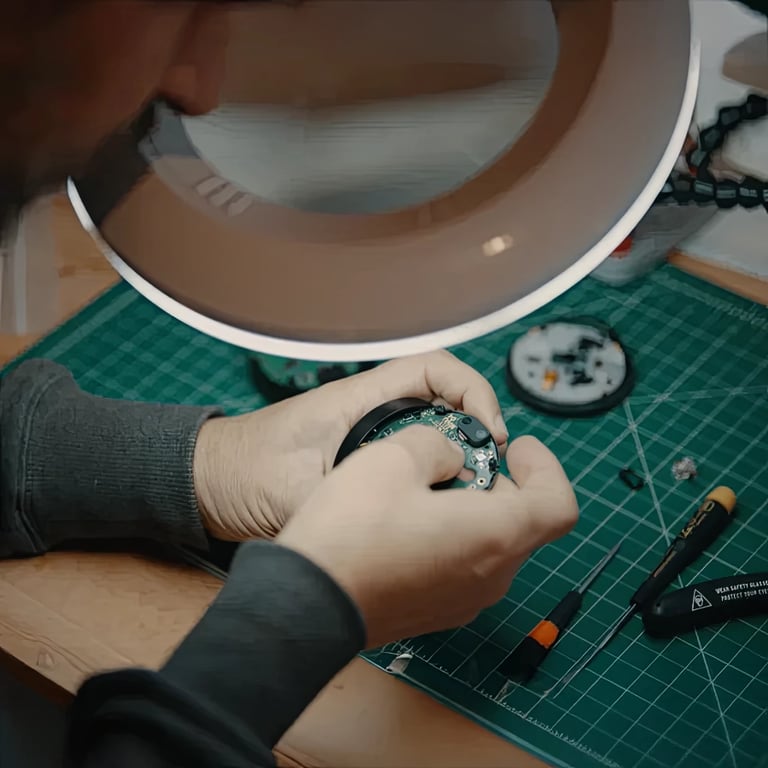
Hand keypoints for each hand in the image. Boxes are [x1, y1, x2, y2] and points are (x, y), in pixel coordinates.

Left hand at [193, 350, 508, 540]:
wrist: (209, 482)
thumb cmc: (242, 472)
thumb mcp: (293, 492)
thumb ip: (339, 505)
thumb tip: (391, 525)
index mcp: (359, 399)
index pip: (435, 369)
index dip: (474, 392)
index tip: (489, 434)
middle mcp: (370, 410)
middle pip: (446, 400)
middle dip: (476, 429)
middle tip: (490, 474)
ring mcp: (368, 434)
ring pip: (434, 431)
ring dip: (460, 454)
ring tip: (474, 494)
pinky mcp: (362, 459)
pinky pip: (415, 457)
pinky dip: (437, 472)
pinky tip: (440, 505)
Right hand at [275, 426, 577, 647]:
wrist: (308, 603)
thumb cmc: (351, 532)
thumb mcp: (394, 456)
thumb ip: (438, 444)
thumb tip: (448, 458)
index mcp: (494, 535)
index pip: (559, 504)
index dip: (547, 468)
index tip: (518, 450)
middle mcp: (491, 576)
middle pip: (524, 522)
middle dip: (500, 484)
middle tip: (460, 460)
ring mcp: (465, 601)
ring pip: (494, 545)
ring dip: (476, 511)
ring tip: (429, 489)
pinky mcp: (438, 612)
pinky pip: (466, 568)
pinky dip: (456, 539)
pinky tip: (410, 523)